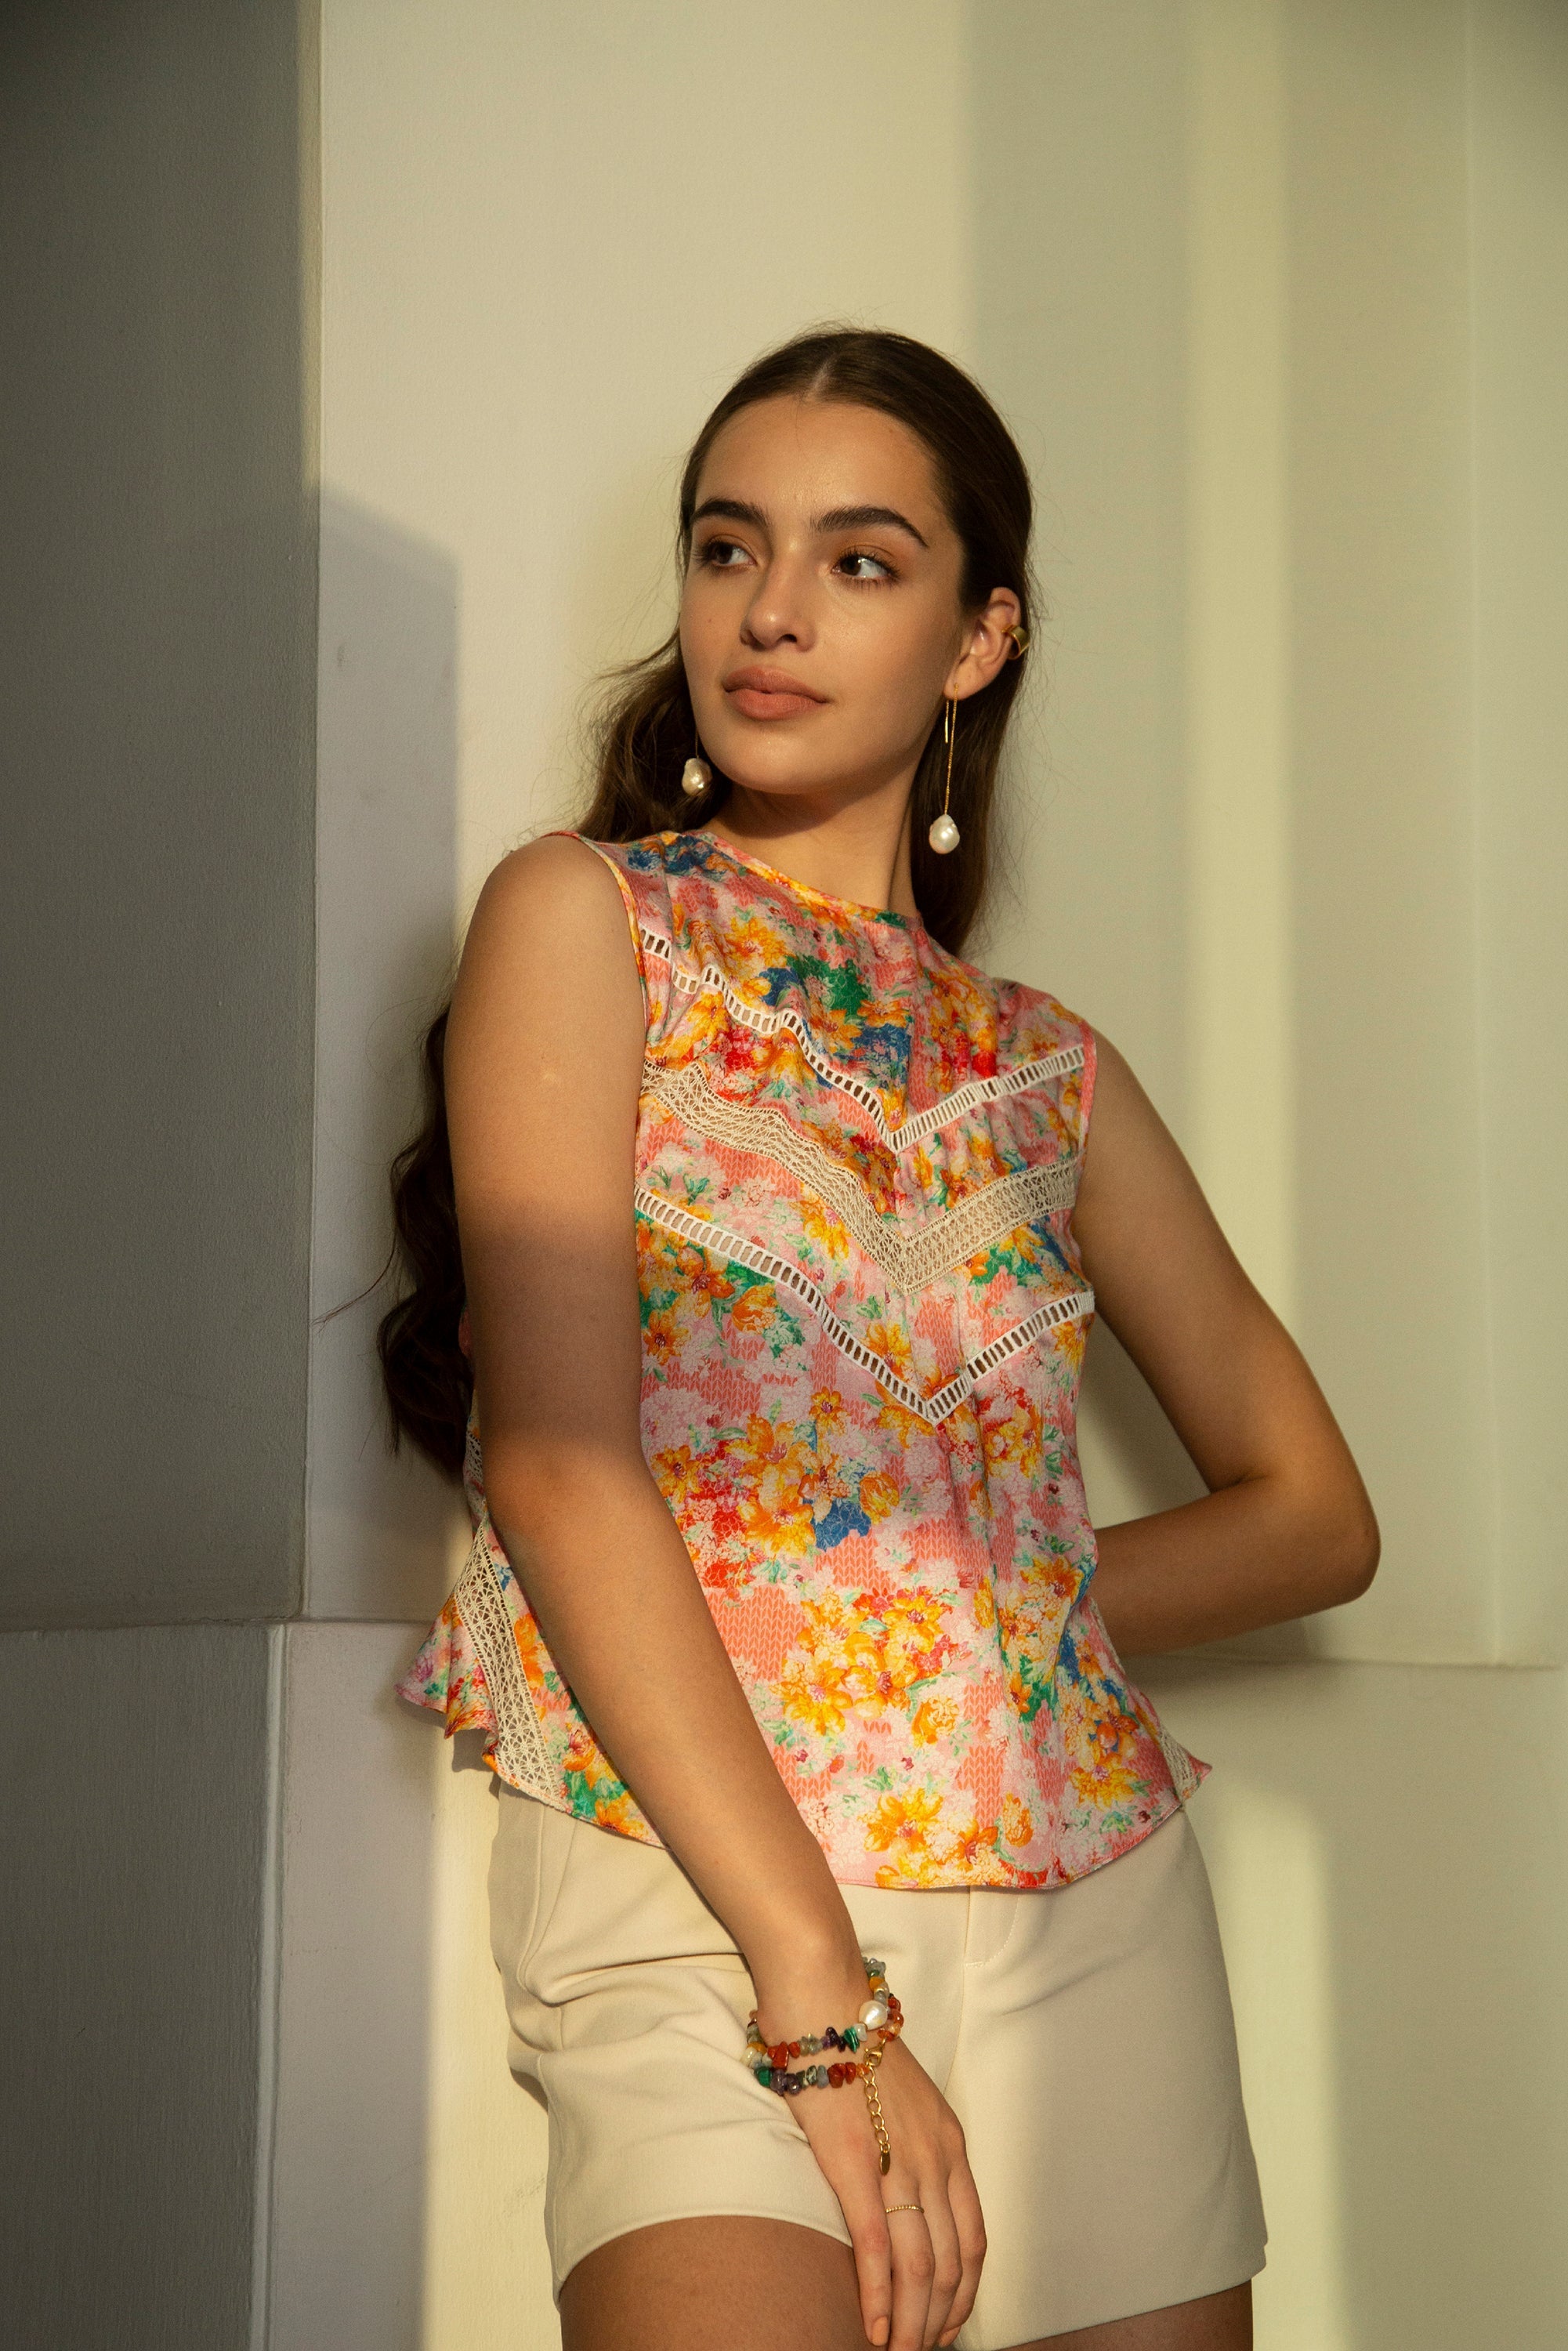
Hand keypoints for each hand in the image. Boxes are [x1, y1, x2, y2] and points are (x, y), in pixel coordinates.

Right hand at [776, 2032, 986, 2348]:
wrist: (825, 1998)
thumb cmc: (853, 2044)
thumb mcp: (902, 2098)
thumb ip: (910, 2146)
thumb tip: (899, 2194)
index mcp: (950, 2143)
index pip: (974, 2238)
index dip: (965, 2292)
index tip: (948, 2324)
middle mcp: (937, 2157)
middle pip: (953, 2263)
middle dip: (939, 2319)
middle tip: (920, 2350)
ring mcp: (900, 2161)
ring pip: (922, 2266)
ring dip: (912, 2323)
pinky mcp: (855, 2164)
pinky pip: (879, 2246)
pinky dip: (879, 2297)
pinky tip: (873, 2329)